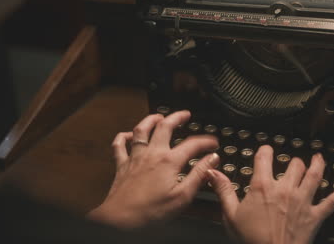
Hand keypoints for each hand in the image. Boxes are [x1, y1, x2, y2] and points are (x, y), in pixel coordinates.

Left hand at [88, 111, 219, 227]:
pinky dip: (123, 137)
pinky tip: (128, 134)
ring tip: (158, 116)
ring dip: (150, 120)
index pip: (192, 144)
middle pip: (165, 126)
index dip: (206, 141)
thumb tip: (212, 160)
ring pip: (141, 130)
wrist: (121, 220)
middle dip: (177, 117)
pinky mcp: (122, 165)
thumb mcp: (182, 196)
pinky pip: (119, 145)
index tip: (213, 143)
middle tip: (185, 114)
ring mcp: (135, 157)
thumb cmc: (150, 211)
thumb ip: (199, 175)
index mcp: (168, 161)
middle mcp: (152, 154)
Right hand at [207, 145, 333, 243]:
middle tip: (290, 163)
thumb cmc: (250, 240)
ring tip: (318, 158)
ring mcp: (303, 201)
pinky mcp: (316, 215)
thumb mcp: (231, 215)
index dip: (264, 151)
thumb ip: (223, 190)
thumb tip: (213, 172)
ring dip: (317, 164)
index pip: (264, 157)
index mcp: (263, 187)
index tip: (264, 151)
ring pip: (314, 174)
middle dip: (291, 161)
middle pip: (293, 164)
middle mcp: (285, 189)